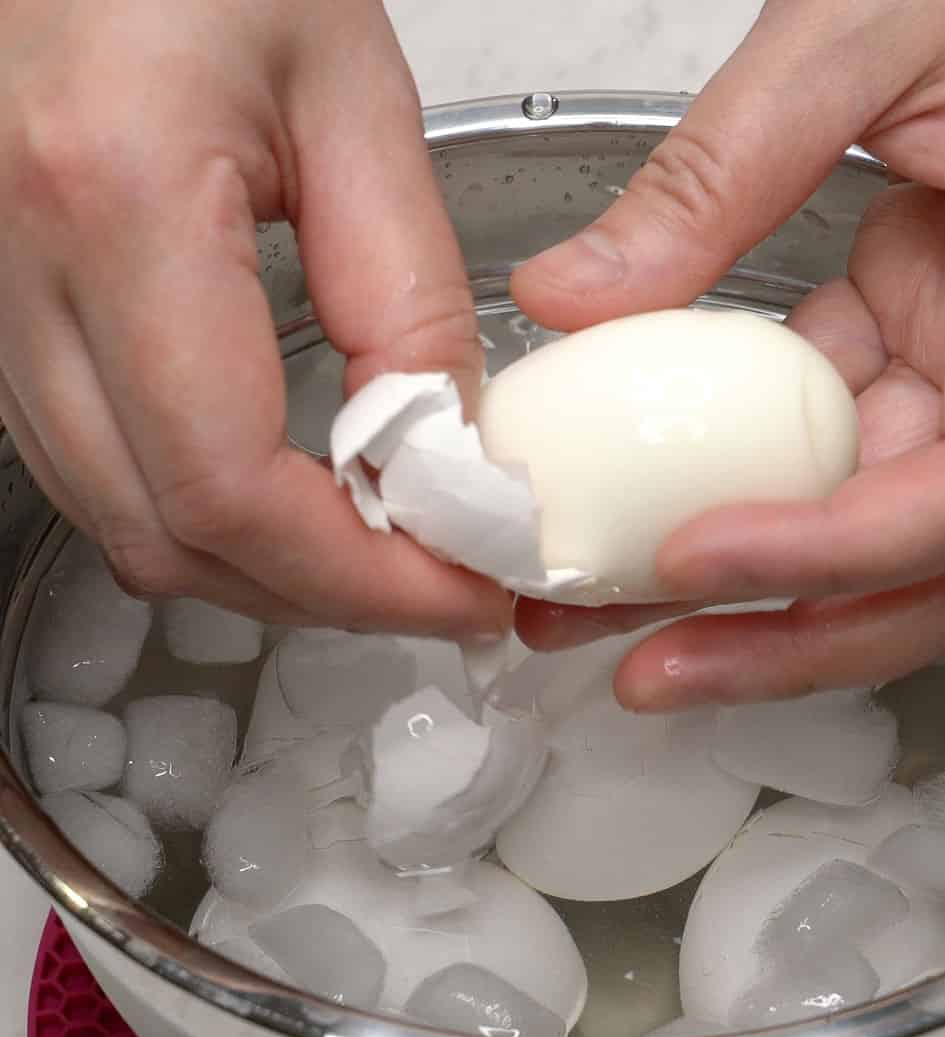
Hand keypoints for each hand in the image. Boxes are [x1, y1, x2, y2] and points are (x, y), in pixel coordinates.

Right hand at [0, 0, 509, 636]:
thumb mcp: (352, 96)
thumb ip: (409, 288)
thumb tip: (448, 446)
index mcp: (114, 200)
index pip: (233, 484)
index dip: (362, 576)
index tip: (465, 591)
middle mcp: (19, 271)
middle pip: (170, 534)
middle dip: (324, 597)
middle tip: (441, 590)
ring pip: (124, 526)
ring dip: (266, 573)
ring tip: (383, 562)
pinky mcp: (5, 313)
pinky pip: (96, 473)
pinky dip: (207, 521)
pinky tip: (289, 507)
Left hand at [512, 0, 944, 708]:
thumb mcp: (862, 22)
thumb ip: (717, 171)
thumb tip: (578, 299)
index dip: (843, 554)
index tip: (695, 560)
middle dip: (798, 642)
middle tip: (651, 671)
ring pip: (894, 542)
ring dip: (761, 600)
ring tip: (619, 623)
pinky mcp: (934, 350)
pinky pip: (846, 459)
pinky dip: (754, 503)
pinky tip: (656, 518)